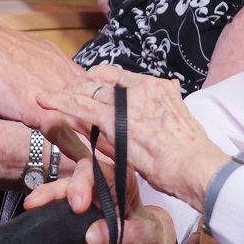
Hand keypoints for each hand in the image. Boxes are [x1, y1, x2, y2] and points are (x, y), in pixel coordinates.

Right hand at [28, 174, 175, 243]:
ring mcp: (78, 213)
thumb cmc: (147, 236)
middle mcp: (93, 193)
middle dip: (50, 193)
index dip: (81, 182)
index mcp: (115, 183)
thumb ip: (121, 233)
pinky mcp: (70, 234)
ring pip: (55, 207)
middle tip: (35, 204)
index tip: (77, 205)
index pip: (94, 170)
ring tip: (31, 230)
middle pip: (67, 184)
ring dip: (41, 218)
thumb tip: (92, 236)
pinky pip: (56, 240)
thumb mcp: (143, 235)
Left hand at [36, 66, 229, 210]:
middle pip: (102, 77)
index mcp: (159, 87)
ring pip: (88, 90)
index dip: (99, 80)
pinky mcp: (117, 120)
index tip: (88, 87)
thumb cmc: (192, 155)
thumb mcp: (179, 121)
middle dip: (80, 84)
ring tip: (48, 98)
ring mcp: (129, 102)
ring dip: (66, 93)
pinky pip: (82, 106)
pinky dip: (61, 103)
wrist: (198, 168)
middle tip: (64, 94)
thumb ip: (165, 107)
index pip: (120, 74)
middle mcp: (143, 87)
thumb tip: (164, 92)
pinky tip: (46, 103)